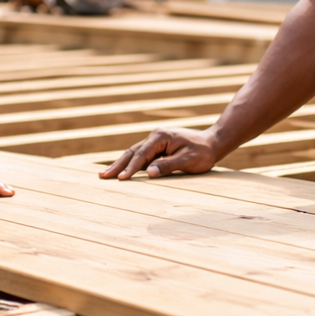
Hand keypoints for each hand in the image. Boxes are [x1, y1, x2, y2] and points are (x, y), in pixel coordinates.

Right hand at [100, 128, 219, 179]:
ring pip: (133, 153)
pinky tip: (121, 171)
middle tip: (102, 176)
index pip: (141, 155)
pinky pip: (140, 156)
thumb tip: (148, 173)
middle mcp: (155, 136)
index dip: (130, 168)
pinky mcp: (157, 147)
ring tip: (105, 174)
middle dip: (117, 165)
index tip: (120, 179)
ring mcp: (155, 141)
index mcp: (161, 137)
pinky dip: (129, 163)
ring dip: (120, 164)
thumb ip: (168, 166)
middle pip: (132, 152)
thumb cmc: (202, 152)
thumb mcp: (188, 161)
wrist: (212, 143)